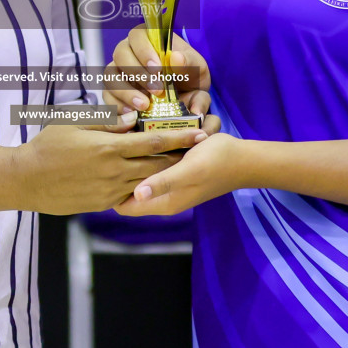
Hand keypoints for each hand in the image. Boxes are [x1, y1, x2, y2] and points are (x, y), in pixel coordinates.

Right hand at [11, 115, 206, 214]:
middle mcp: (114, 171)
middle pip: (159, 165)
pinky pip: (131, 195)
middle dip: (180, 157)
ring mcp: (110, 191)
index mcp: (109, 147)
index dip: (179, 137)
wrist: (25, 181)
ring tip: (181, 164)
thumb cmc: (46, 146)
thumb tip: (132, 117)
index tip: (199, 133)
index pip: (153, 141)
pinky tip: (152, 180)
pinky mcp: (103, 204)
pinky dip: (145, 187)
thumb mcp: (73, 123)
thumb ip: (105, 121)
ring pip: (149, 182)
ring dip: (166, 173)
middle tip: (198, 150)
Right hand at [103, 25, 211, 119]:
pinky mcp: (114, 93)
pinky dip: (118, 105)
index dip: (144, 50)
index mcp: (148, 39)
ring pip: (111, 76)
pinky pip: (108, 97)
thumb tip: (176, 58)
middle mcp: (129, 52)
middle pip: (120, 55)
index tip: (157, 68)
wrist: (187, 100)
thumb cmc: (190, 77)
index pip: (137, 35)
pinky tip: (133, 114)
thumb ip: (190, 62)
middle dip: (137, 73)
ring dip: (126, 91)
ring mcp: (119, 72)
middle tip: (156, 90)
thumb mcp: (197, 68)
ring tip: (144, 105)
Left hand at [113, 130, 241, 216]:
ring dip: (132, 163)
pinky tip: (142, 140)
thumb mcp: (189, 170)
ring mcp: (169, 187)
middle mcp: (163, 198)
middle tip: (110, 149)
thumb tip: (136, 194)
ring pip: (139, 178)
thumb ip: (163, 182)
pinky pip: (151, 169)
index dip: (110, 190)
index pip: (124, 206)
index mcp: (164, 203)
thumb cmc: (217, 162)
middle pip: (128, 192)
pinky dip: (145, 158)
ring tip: (123, 142)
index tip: (103, 167)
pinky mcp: (175, 174)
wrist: (244, 158)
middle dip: (119, 174)